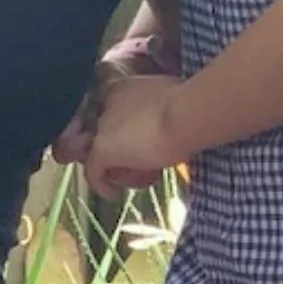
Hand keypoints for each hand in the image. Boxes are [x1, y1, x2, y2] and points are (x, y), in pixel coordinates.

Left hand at [85, 75, 187, 200]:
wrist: (188, 114)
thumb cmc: (190, 105)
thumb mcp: (172, 97)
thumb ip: (160, 105)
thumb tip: (173, 114)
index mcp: (120, 88)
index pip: (107, 114)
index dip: (120, 133)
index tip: (138, 145)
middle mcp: (103, 104)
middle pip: (101, 136)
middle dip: (118, 153)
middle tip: (142, 165)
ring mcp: (100, 126)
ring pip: (96, 155)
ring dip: (115, 169)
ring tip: (140, 177)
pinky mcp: (101, 149)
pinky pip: (92, 173)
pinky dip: (102, 186)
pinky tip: (114, 195)